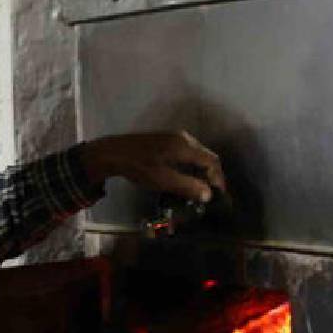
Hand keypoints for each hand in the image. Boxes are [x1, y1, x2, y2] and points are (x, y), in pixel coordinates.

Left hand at [79, 132, 225, 202]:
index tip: (220, 194)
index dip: (219, 178)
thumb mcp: (163, 180)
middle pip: (206, 155)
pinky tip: (186, 175)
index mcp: (185, 146)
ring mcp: (174, 137)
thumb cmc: (139, 167)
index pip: (212, 161)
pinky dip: (192, 165)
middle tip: (212, 192)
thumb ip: (187, 187)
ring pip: (197, 153)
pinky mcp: (165, 140)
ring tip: (200, 186)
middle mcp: (183, 138)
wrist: (113, 152)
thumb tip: (209, 195)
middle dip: (212, 174)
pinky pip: (187, 152)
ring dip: (201, 170)